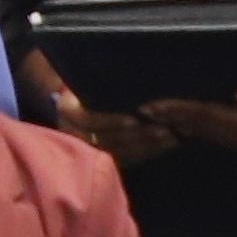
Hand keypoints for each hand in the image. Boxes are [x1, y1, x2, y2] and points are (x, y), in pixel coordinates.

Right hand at [37, 64, 175, 168]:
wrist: (79, 96)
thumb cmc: (91, 80)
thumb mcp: (92, 77)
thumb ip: (105, 83)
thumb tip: (130, 79)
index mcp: (67, 110)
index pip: (87, 119)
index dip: (111, 121)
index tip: (135, 119)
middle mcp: (72, 131)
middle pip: (105, 139)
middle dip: (136, 136)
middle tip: (163, 130)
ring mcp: (85, 146)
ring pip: (117, 152)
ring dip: (145, 146)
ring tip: (169, 138)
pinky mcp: (100, 155)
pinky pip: (124, 159)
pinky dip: (144, 153)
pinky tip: (162, 146)